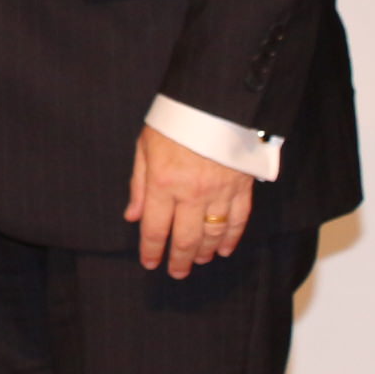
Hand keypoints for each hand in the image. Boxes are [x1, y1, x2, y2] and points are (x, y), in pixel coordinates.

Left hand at [126, 125, 253, 277]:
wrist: (215, 101)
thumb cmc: (175, 121)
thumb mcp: (145, 146)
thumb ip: (139, 184)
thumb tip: (133, 216)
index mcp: (163, 183)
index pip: (155, 228)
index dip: (152, 250)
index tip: (150, 264)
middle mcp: (191, 193)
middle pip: (186, 238)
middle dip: (180, 260)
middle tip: (177, 272)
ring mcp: (219, 192)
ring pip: (213, 233)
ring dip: (206, 252)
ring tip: (199, 261)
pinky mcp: (241, 186)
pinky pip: (238, 220)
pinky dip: (231, 237)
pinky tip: (225, 249)